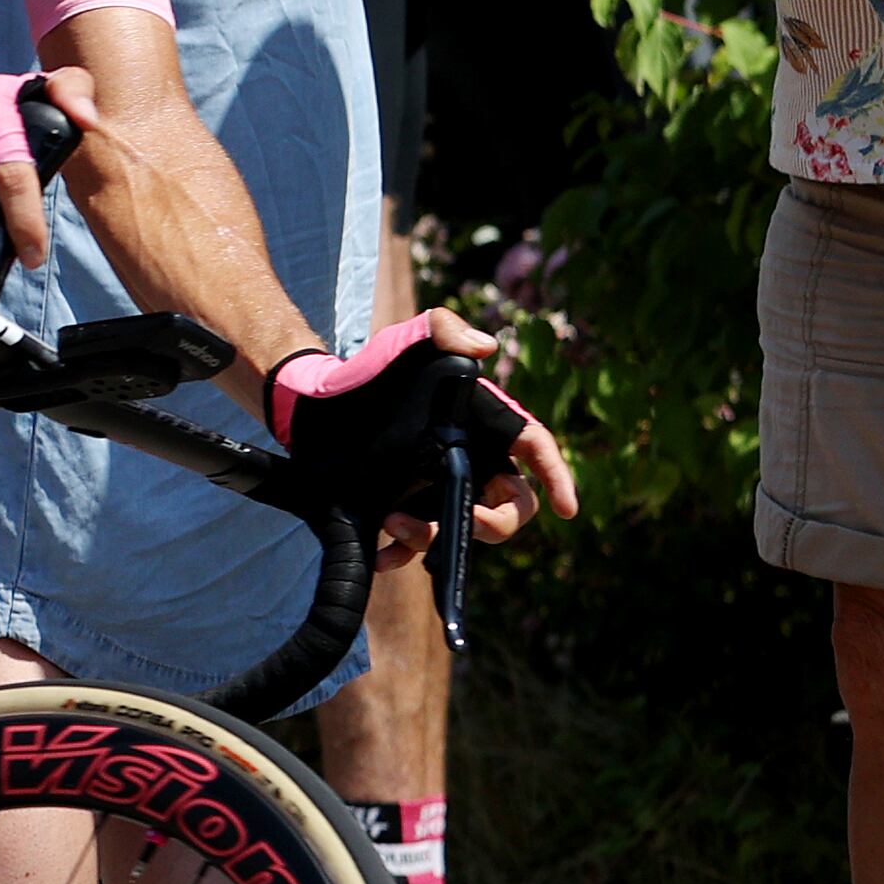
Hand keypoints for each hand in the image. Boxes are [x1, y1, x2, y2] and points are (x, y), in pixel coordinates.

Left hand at [265, 310, 577, 553]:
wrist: (317, 399)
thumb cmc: (374, 367)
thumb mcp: (407, 339)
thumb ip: (444, 329)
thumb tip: (485, 347)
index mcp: (486, 425)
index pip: (535, 450)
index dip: (558, 478)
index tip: (567, 508)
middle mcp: (470, 461)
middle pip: (510, 506)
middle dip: (497, 522)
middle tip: (470, 522)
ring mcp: (438, 489)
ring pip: (462, 530)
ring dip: (440, 538)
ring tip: (396, 521)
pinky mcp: (405, 508)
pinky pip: (415, 546)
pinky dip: (402, 555)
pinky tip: (381, 554)